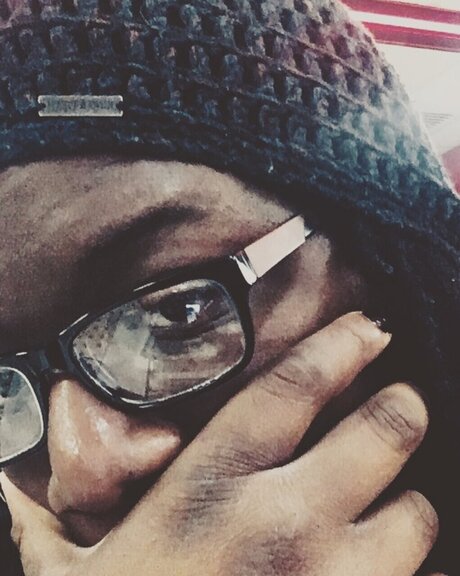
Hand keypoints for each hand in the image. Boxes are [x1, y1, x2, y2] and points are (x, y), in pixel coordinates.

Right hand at [1, 312, 438, 575]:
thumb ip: (47, 522)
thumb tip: (9, 480)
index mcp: (210, 493)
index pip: (290, 388)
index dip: (338, 346)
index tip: (369, 328)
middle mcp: (283, 529)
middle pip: (384, 432)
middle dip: (401, 410)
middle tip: (399, 406)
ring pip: (416, 516)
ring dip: (407, 504)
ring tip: (387, 505)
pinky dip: (411, 571)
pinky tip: (379, 569)